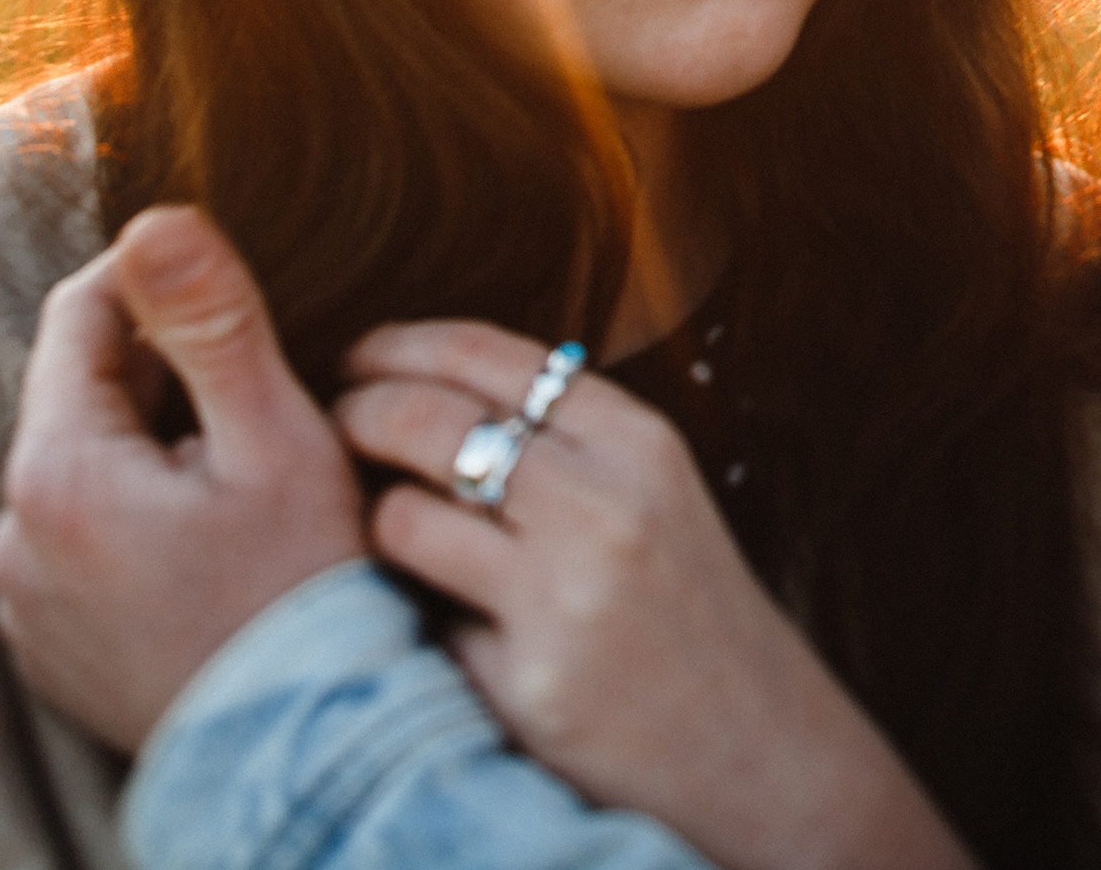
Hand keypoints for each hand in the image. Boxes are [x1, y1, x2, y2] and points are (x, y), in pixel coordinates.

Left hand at [0, 206, 363, 749]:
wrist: (309, 764)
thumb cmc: (305, 597)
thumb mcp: (276, 441)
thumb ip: (210, 321)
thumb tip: (154, 216)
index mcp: (57, 473)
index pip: (79, 316)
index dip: (156, 290)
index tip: (228, 308)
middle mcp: (10, 539)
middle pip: (79, 397)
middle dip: (160, 384)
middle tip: (254, 419)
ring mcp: (21, 604)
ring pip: (82, 471)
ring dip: (148, 457)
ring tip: (236, 495)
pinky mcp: (45, 650)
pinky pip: (78, 546)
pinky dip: (133, 528)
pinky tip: (207, 556)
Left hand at [336, 319, 973, 869]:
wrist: (764, 754)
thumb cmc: (687, 616)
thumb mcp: (652, 494)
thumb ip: (565, 436)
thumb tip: (427, 378)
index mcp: (636, 442)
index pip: (485, 354)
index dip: (399, 345)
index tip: (359, 358)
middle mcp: (604, 505)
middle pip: (426, 419)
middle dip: (359, 413)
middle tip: (337, 424)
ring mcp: (564, 595)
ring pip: (403, 517)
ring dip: (378, 521)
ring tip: (388, 531)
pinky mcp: (529, 680)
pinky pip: (424, 623)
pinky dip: (421, 621)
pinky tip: (447, 629)